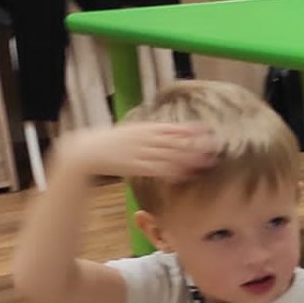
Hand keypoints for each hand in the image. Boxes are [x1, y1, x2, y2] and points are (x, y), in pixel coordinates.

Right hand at [61, 122, 217, 182]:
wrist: (86, 151)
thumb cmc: (112, 142)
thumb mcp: (133, 131)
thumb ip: (153, 131)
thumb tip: (174, 131)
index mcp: (145, 127)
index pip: (172, 127)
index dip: (192, 129)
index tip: (210, 131)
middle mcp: (145, 138)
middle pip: (175, 142)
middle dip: (196, 145)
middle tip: (217, 148)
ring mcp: (140, 153)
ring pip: (169, 156)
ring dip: (189, 160)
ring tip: (208, 163)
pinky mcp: (135, 167)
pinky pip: (157, 170)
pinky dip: (173, 172)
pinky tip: (187, 175)